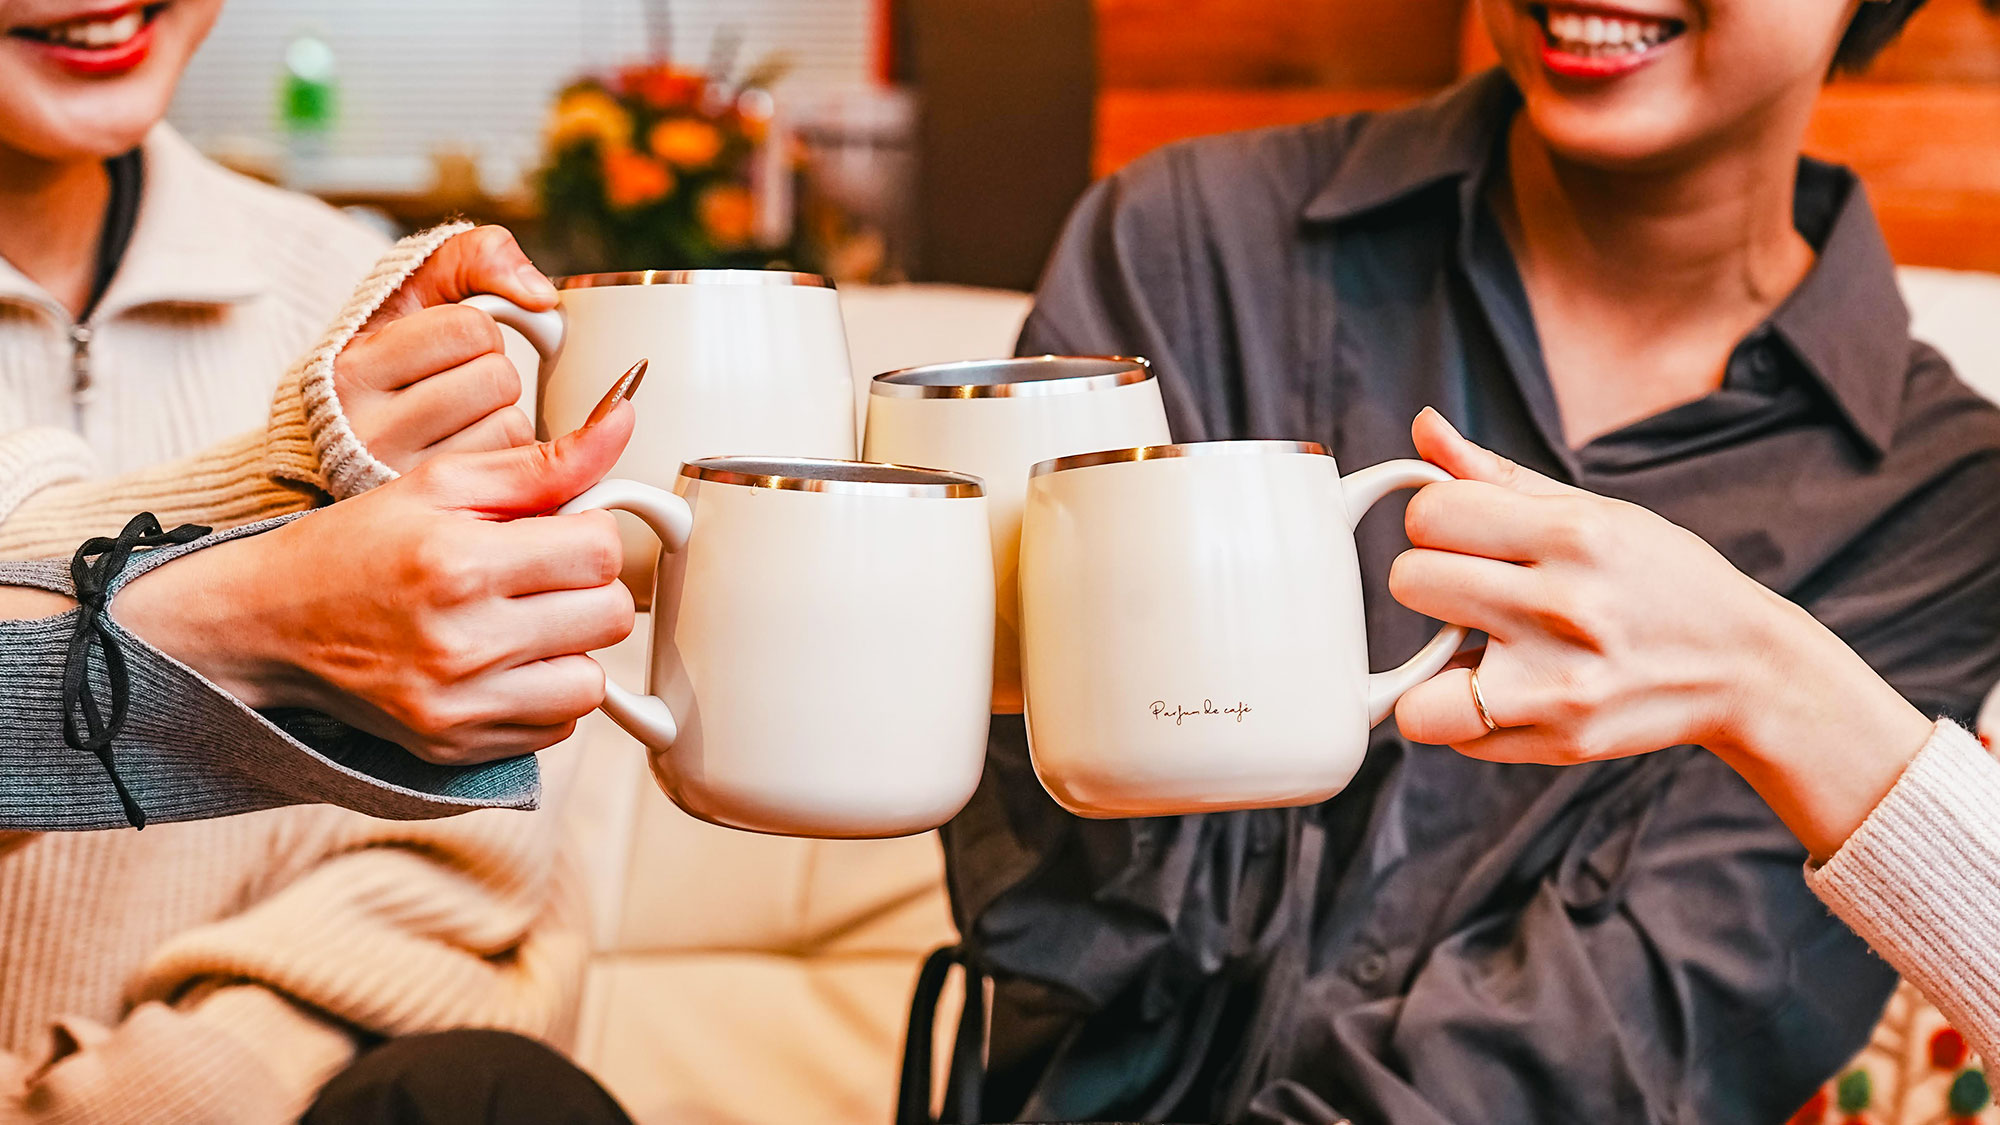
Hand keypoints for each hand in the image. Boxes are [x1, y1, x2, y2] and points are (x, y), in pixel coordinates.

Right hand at [116, 401, 638, 766]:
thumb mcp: (442, 482)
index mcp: (460, 563)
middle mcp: (464, 642)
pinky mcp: (458, 747)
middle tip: (538, 574)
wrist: (270, 624)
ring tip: (523, 621)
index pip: (600, 550)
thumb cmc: (355, 546)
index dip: (588, 532)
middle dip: (584, 586)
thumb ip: (543, 461)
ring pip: (593, 681)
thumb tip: (622, 422)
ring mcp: (461, 704)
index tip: (557, 530)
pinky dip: (544, 694)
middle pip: (609, 615)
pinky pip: (558, 727)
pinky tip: (503, 663)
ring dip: (572, 647)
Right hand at [332, 226, 557, 471]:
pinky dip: (512, 456)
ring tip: (458, 418)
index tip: (450, 342)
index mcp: (351, 369)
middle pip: (498, 379)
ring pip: (513, 426)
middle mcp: (366, 431)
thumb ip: (477, 255)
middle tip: (455, 382)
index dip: (480, 327)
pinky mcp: (443, 513)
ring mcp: (402, 480)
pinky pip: (518, 471)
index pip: (471, 329)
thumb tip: (541, 294)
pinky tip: (474, 454)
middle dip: (494, 370)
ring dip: (505, 414)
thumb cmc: (396, 349)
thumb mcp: (417, 286)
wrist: (348, 430)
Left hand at [1387, 408, 1930, 858]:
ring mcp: (1559, 682)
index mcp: (1572, 533)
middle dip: (1431, 584)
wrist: (1742, 666)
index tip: (1463, 536)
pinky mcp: (1560, 739)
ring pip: (1414, 688)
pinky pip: (1450, 735)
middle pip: (1410, 582)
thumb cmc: (1657, 578)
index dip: (1435, 523)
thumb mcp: (1590, 511)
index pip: (1429, 513)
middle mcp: (1563, 606)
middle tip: (1474, 594)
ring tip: (1476, 653)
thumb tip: (1421, 426)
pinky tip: (1505, 691)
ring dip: (1433, 670)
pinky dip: (1461, 716)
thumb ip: (1495, 475)